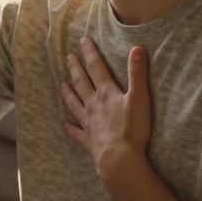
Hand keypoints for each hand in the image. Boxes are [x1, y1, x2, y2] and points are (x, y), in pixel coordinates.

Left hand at [60, 38, 152, 180]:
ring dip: (68, 93)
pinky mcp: (88, 140)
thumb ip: (137, 74)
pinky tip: (65, 125)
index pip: (96, 68)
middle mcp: (93, 105)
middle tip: (68, 57)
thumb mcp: (139, 98)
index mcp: (106, 93)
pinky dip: (70, 128)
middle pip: (82, 83)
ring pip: (75, 104)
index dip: (90, 53)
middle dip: (75, 68)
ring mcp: (89, 123)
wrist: (119, 159)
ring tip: (62, 84)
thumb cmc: (132, 129)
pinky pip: (76, 133)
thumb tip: (137, 48)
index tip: (83, 41)